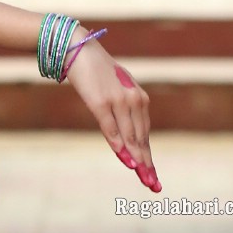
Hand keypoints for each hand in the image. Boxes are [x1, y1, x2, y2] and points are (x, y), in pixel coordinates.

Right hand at [63, 39, 159, 190]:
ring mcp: (118, 101)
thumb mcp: (113, 89)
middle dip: (147, 164)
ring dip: (138, 160)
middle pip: (141, 139)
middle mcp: (134, 100)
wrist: (78, 48)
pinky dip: (120, 146)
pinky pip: (112, 129)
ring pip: (131, 137)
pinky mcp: (101, 102)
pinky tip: (128, 161)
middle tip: (154, 185)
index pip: (145, 133)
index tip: (153, 176)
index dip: (148, 156)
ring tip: (145, 178)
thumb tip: (124, 131)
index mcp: (139, 98)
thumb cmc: (95, 69)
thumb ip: (122, 108)